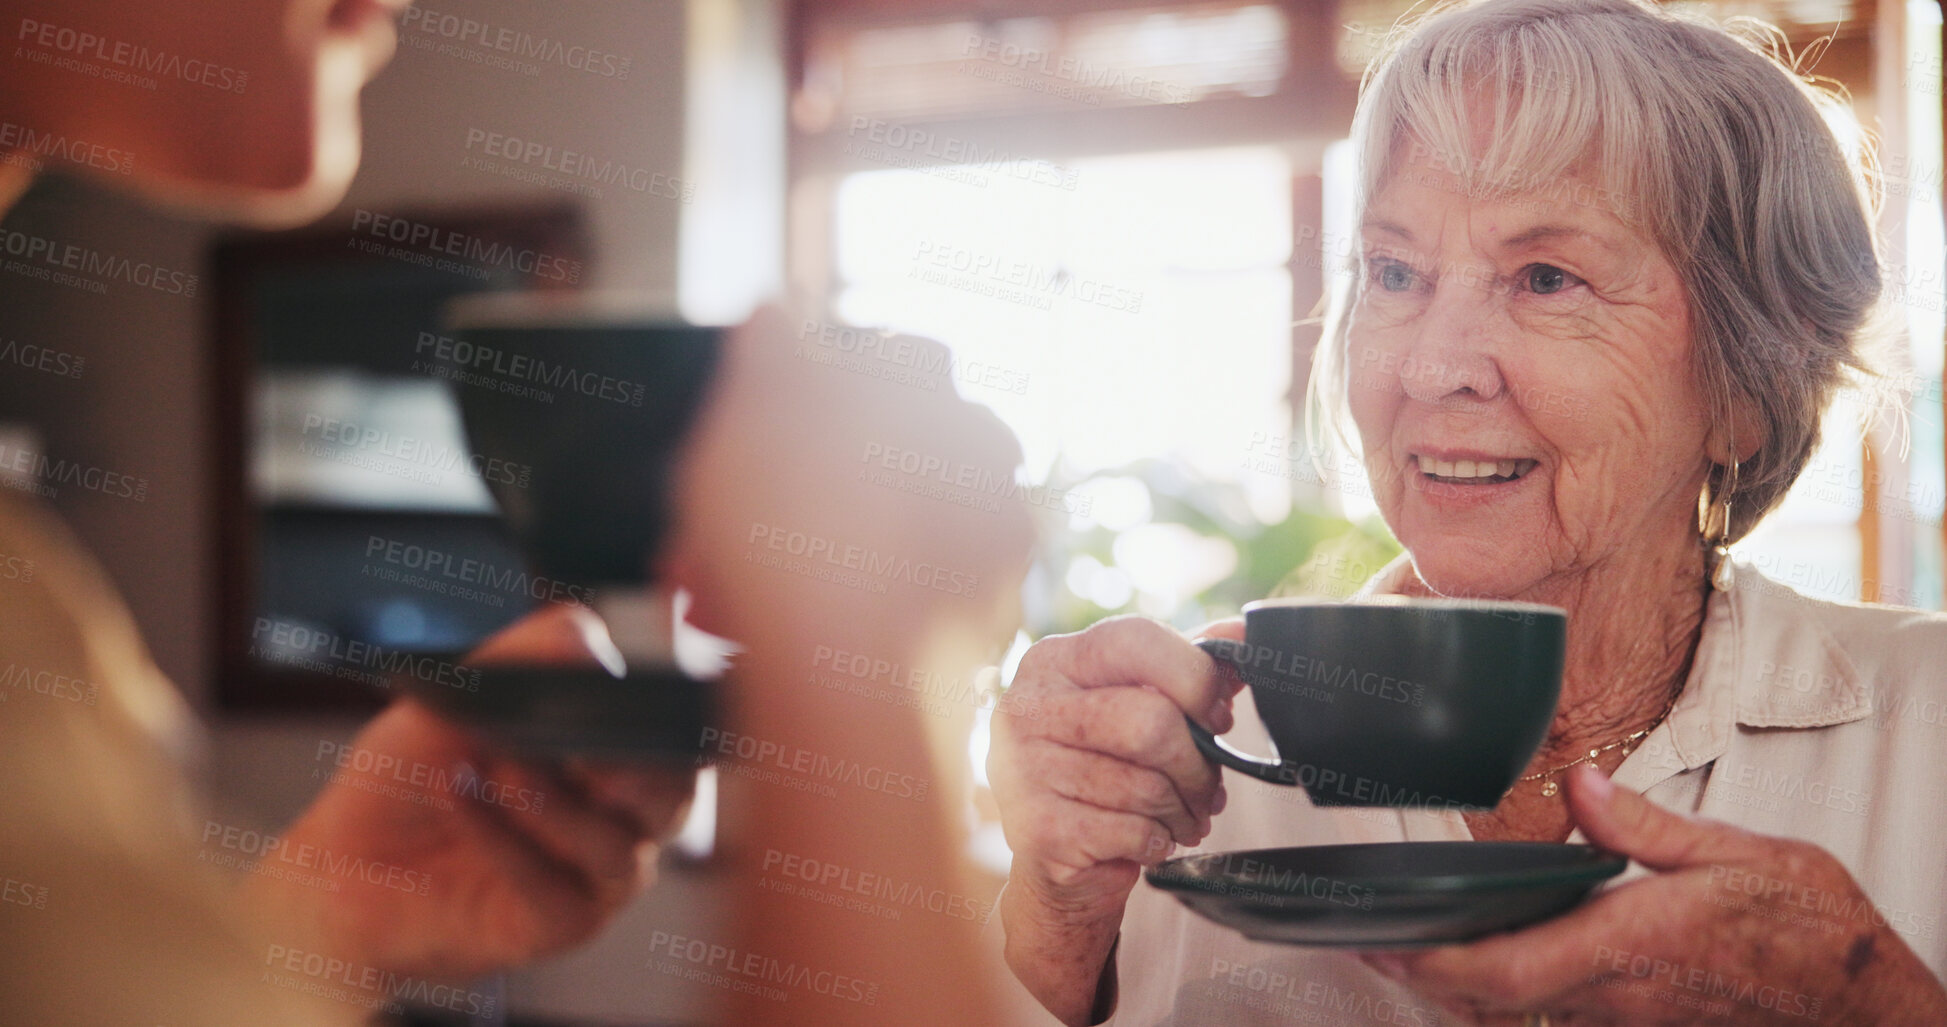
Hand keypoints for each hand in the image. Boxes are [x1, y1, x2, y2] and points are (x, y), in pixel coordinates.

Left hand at [248, 604, 695, 984]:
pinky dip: (507, 840)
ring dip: (555, 803)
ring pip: (619, 847)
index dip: (675, 705)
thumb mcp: (462, 693)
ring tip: (498, 767)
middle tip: (585, 743)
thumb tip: (589, 639)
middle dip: (638, 767)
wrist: (341, 864)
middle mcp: (623, 815)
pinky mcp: (559, 925)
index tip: (637, 680)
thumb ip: (528, 655)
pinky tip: (464, 796)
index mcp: (617, 749)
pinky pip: (555, 888)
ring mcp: (596, 875)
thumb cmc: (413, 776)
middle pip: (676, 795)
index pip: (678, 726)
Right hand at [988, 616, 1243, 1024]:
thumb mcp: (1133, 705)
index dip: (1195, 677)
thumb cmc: (1099, 768)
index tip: (1218, 716)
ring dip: (1182, 811)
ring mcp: (1025, 769)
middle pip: (1151, 721)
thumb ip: (1183, 668)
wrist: (1053, 854)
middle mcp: (1028, 706)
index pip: (1136, 640)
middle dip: (1197, 766)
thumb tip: (1244, 630)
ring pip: (1147, 785)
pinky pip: (1133, 831)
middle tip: (1207, 790)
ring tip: (1181, 819)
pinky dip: (1158, 842)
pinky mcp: (1039, 828)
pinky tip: (1150, 840)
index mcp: (1053, 661)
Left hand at [1361, 765, 1946, 1025]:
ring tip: (1407, 942)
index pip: (1503, 968)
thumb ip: (1647, 825)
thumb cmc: (1810, 931)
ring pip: (1515, 1011)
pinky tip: (1484, 957)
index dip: (1430, 963)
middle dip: (1421, 972)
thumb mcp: (1737, 855)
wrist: (1862, 1003)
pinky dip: (1504, 991)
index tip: (1380, 940)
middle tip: (1368, 935)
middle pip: (1490, 997)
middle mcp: (1615, 994)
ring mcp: (1623, 1018)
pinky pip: (1552, 1014)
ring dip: (1456, 983)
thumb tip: (1580, 783)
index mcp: (1630, 944)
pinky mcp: (1636, 1025)